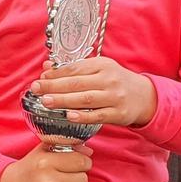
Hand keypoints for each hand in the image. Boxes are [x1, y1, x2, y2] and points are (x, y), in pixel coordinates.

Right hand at [0, 142, 90, 181]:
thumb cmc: (27, 171)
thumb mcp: (42, 152)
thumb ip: (65, 146)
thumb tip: (87, 151)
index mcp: (44, 162)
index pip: (81, 161)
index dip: (84, 162)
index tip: (79, 164)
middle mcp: (46, 181)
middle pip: (82, 179)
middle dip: (78, 177)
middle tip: (67, 178)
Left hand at [32, 57, 156, 128]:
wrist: (144, 96)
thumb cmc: (116, 82)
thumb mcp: (99, 70)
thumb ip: (74, 69)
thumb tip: (47, 68)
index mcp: (102, 65)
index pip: (75, 68)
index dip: (56, 73)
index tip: (41, 78)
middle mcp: (109, 79)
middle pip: (77, 83)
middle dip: (54, 86)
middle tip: (36, 89)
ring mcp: (114, 97)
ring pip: (86, 99)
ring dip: (64, 100)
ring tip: (46, 102)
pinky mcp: (118, 113)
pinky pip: (98, 115)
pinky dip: (83, 116)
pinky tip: (69, 116)